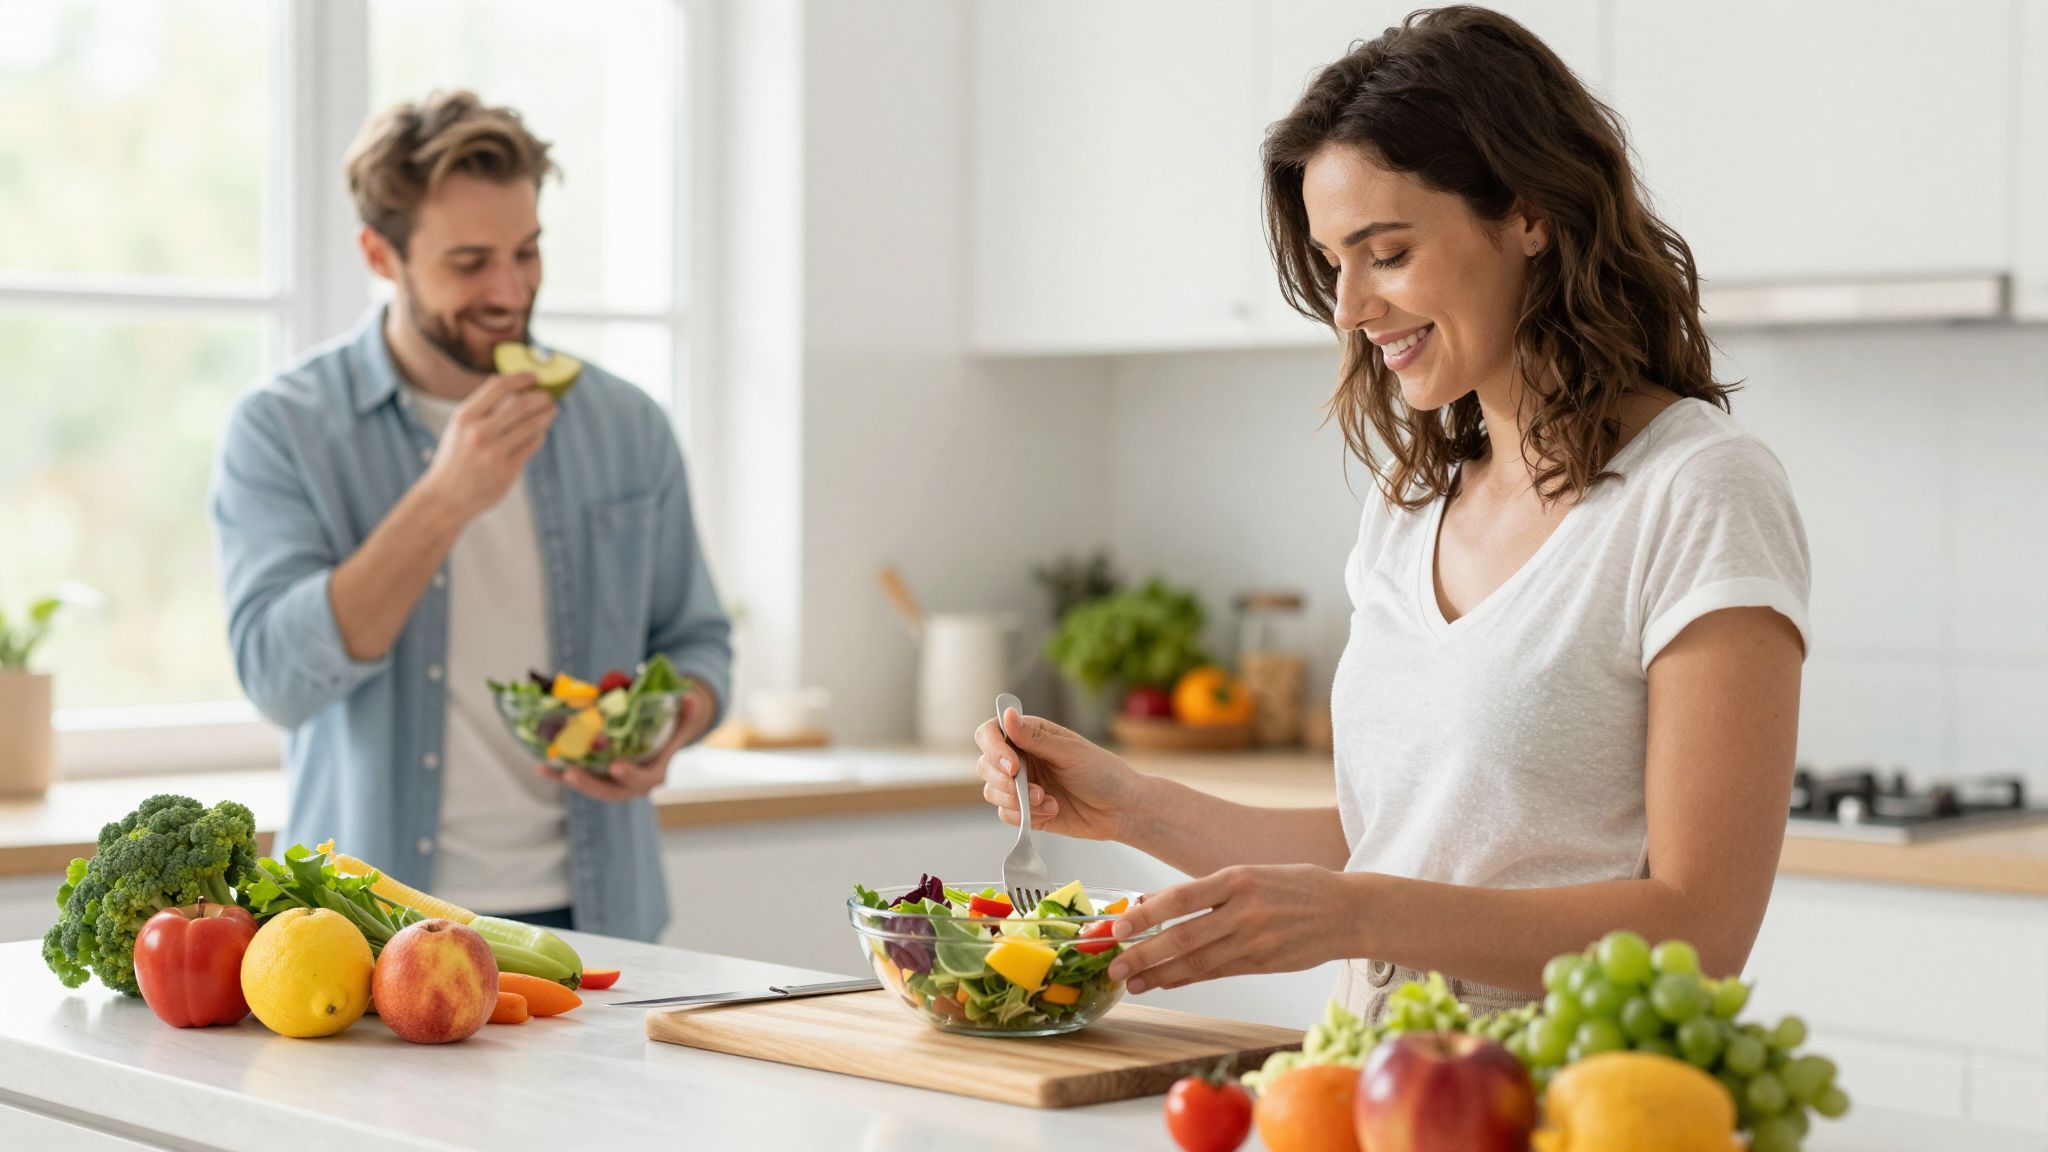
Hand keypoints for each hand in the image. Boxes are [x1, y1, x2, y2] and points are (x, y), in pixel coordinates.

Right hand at [420, 372, 555, 520]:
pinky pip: (532, 445)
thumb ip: (482, 410)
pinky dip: (540, 435)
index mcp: (464, 417)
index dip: (520, 378)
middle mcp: (479, 432)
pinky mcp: (507, 469)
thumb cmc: (455, 459)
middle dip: (540, 398)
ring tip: (551, 411)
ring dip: (546, 415)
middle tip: (549, 396)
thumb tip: (516, 390)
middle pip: (521, 405)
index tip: (534, 375)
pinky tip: (541, 432)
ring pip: (532, 425)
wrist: (446, 497)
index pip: (498, 386)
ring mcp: (494, 452)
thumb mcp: (459, 429)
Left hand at [536, 682, 716, 802]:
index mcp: (654, 774)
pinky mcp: (596, 778)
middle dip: (590, 784)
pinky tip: (541, 766)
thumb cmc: (669, 731)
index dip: (630, 775)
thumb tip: (691, 698)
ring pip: (590, 787)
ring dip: (570, 780)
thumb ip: (687, 713)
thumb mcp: (681, 722)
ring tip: (550, 769)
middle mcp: (631, 785)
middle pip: (610, 791)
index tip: (616, 766)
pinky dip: (559, 774)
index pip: (643, 780)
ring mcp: (612, 783)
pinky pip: (578, 778)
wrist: (660, 742)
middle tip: (571, 773)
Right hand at [973, 708, 1141, 841]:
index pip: (991, 733)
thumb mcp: (1070, 752)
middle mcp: (1021, 758)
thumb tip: (1006, 713)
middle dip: (1004, 781)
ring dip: (1017, 800)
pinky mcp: (1026, 810)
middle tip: (1033, 790)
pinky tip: (1052, 810)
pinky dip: (1026, 816)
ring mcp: (1022, 785)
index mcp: (1030, 735)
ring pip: (993, 792)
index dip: (993, 749)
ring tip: (1047, 801)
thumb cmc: (1103, 773)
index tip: (1012, 766)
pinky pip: (1006, 814)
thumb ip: (1035, 737)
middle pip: (986, 765)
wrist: (1121, 809)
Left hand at [1105, 864, 1358, 993]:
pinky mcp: (1263, 964)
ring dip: (1159, 974)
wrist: (1349, 912)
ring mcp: (1255, 941)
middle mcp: (1245, 911)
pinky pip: (1216, 973)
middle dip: (1143, 954)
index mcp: (1239, 878)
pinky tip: (1165, 982)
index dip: (1146, 915)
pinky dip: (1187, 979)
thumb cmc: (1297, 887)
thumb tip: (1154, 900)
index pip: (1181, 898)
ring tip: (1132, 982)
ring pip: (1197, 962)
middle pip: (1183, 937)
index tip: (1118, 927)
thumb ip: (1206, 889)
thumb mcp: (1252, 873)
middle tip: (1113, 966)